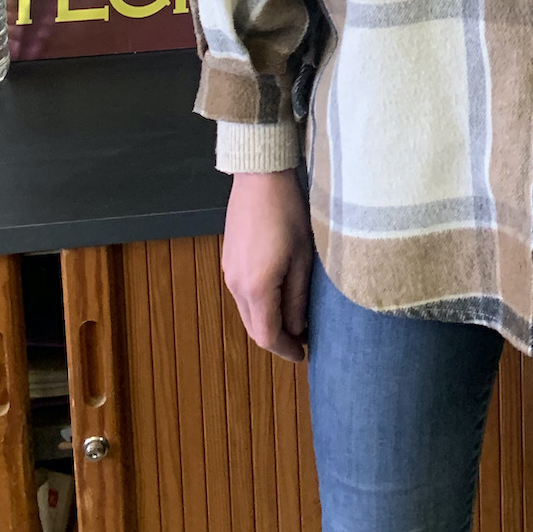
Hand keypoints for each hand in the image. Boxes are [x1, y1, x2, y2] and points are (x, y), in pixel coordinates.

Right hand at [222, 170, 314, 362]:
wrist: (260, 176)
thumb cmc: (288, 213)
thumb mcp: (302, 258)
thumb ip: (297, 299)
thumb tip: (298, 330)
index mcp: (256, 288)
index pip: (267, 336)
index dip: (286, 350)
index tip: (304, 354)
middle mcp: (235, 285)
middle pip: (253, 327)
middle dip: (277, 338)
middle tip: (303, 340)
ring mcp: (228, 271)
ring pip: (247, 311)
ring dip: (268, 321)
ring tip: (295, 318)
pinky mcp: (228, 259)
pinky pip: (242, 293)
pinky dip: (259, 304)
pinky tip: (278, 295)